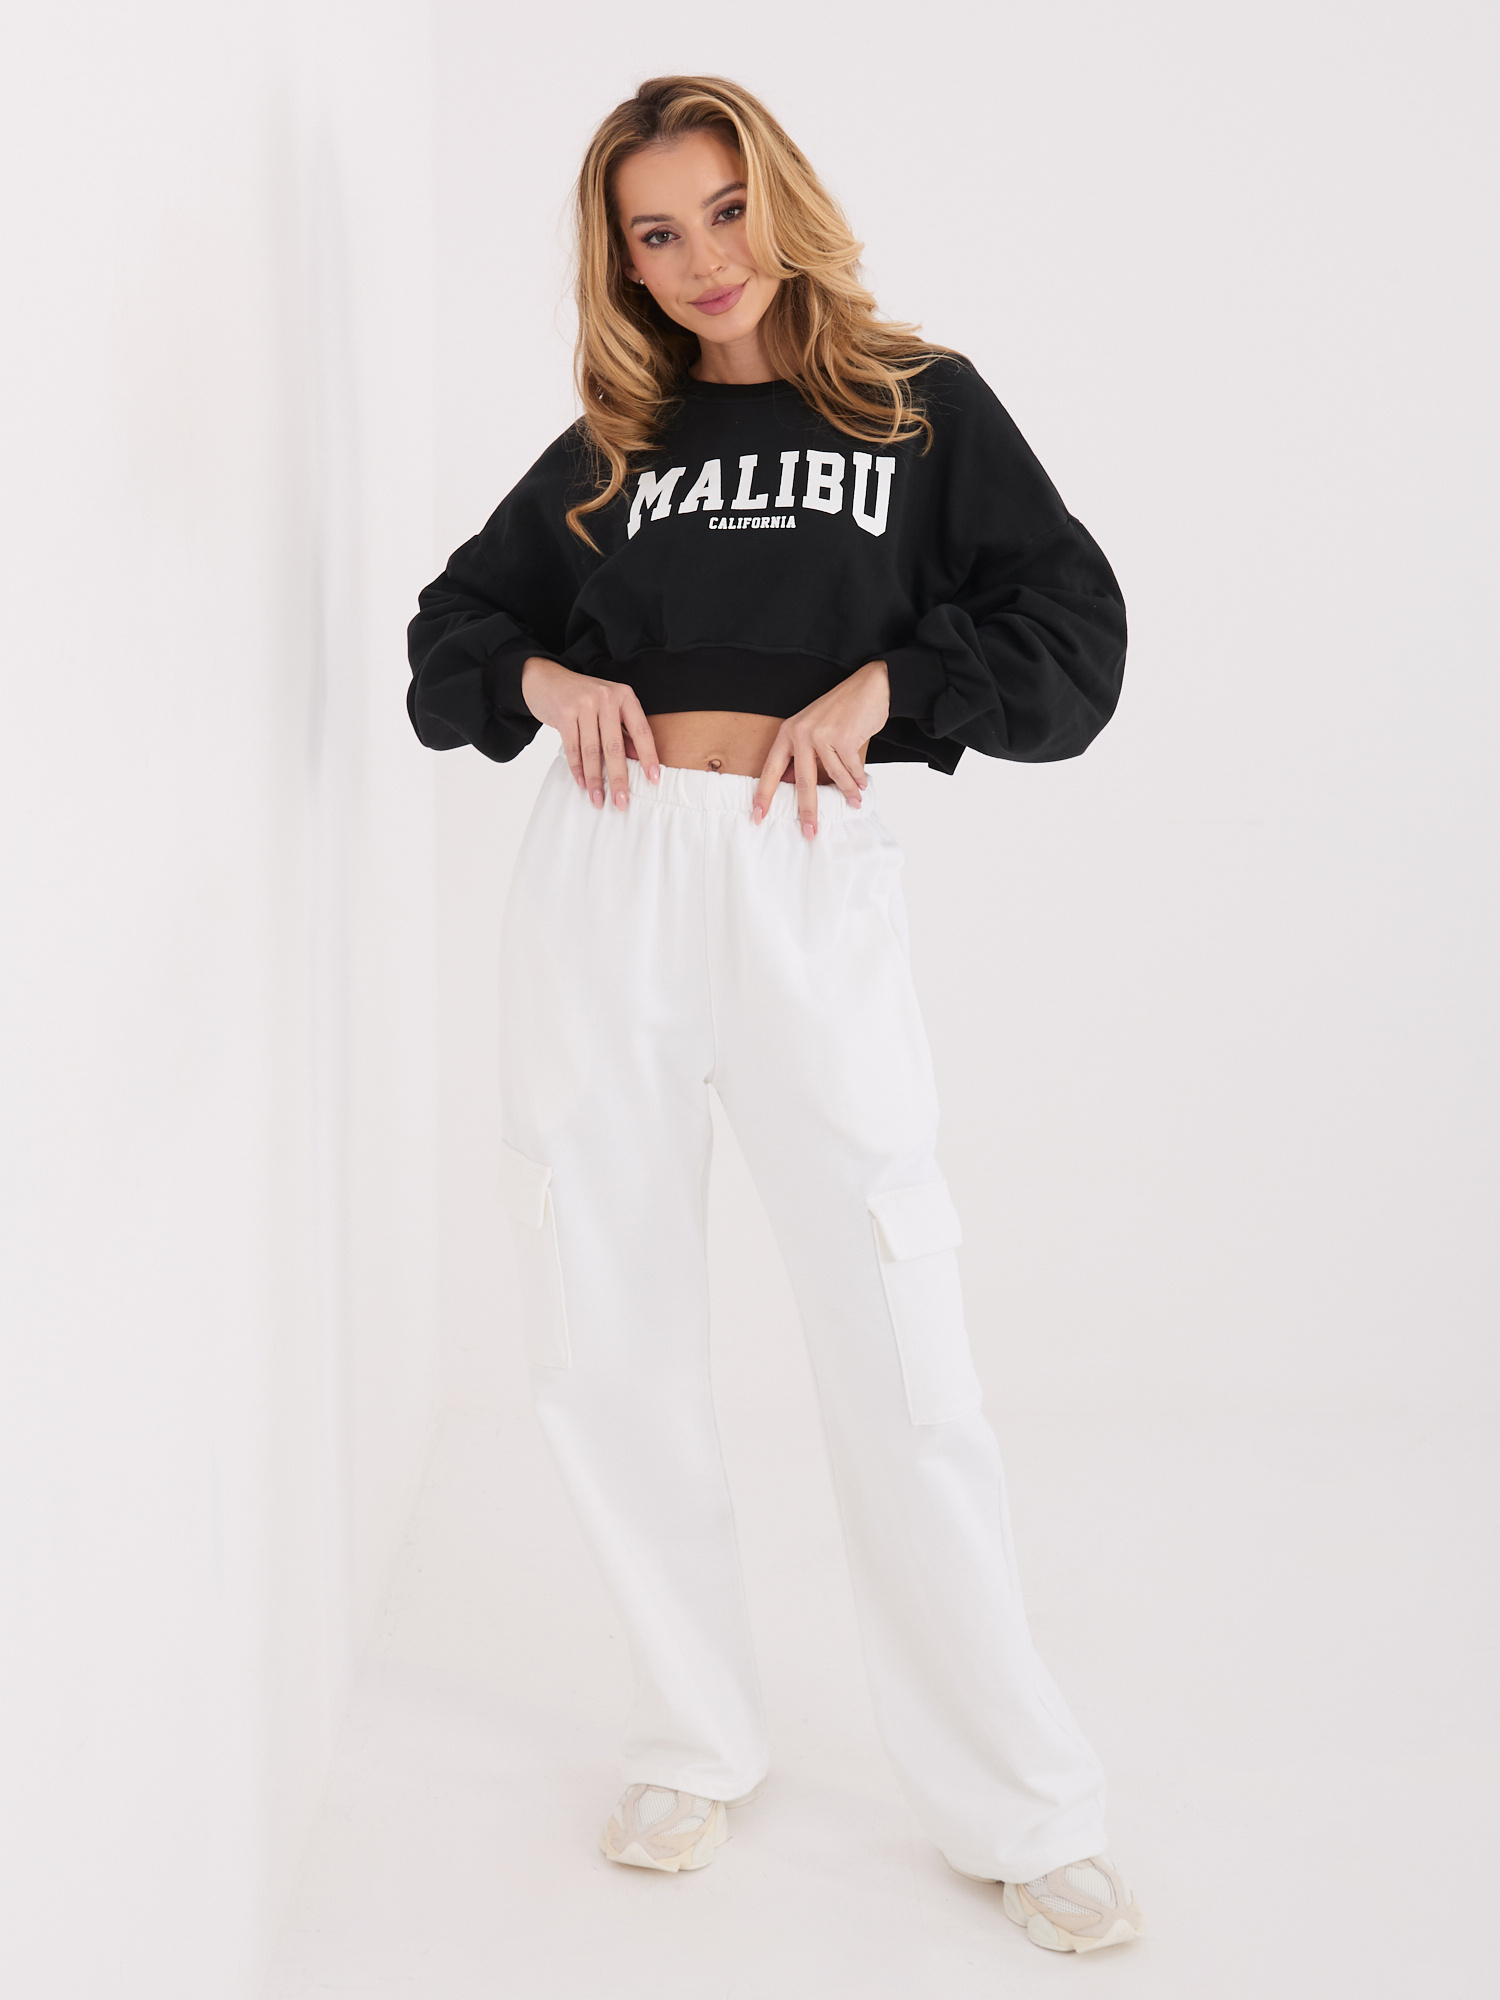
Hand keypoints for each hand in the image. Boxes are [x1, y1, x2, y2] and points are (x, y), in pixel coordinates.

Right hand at [521, 658, 660, 809]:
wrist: (546, 679)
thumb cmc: (583, 697)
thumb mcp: (608, 708)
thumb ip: (624, 731)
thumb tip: (639, 760)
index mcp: (624, 696)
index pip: (641, 730)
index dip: (648, 756)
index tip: (653, 779)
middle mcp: (606, 698)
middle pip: (615, 746)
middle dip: (619, 778)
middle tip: (622, 802)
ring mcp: (583, 704)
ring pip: (592, 751)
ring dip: (595, 779)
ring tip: (598, 799)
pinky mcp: (564, 713)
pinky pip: (573, 748)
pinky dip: (578, 769)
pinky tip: (583, 784)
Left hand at [752, 659, 889, 837]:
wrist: (868, 687)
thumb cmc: (840, 711)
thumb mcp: (813, 729)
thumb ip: (803, 755)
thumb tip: (796, 787)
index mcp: (788, 732)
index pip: (771, 769)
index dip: (764, 794)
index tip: (758, 816)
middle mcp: (801, 733)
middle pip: (802, 781)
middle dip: (807, 810)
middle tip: (809, 831)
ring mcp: (822, 734)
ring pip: (832, 776)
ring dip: (846, 792)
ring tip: (854, 803)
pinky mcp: (844, 737)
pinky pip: (850, 768)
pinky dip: (857, 779)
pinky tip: (862, 785)